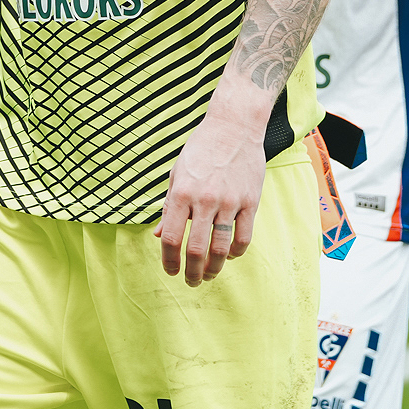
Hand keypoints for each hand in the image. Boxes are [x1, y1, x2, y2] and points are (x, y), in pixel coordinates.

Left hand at [153, 111, 263, 285]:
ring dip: (213, 268)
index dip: (169, 260)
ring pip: (221, 248)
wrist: (233, 127)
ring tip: (208, 275)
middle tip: (190, 282)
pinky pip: (243, 237)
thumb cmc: (201, 150)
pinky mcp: (250, 201)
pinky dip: (235, 252)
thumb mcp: (177, 175)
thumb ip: (169, 208)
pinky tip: (229, 255)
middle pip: (196, 249)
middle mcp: (204, 199)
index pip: (171, 237)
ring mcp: (229, 201)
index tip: (170, 271)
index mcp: (181, 193)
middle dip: (191, 272)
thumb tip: (159, 236)